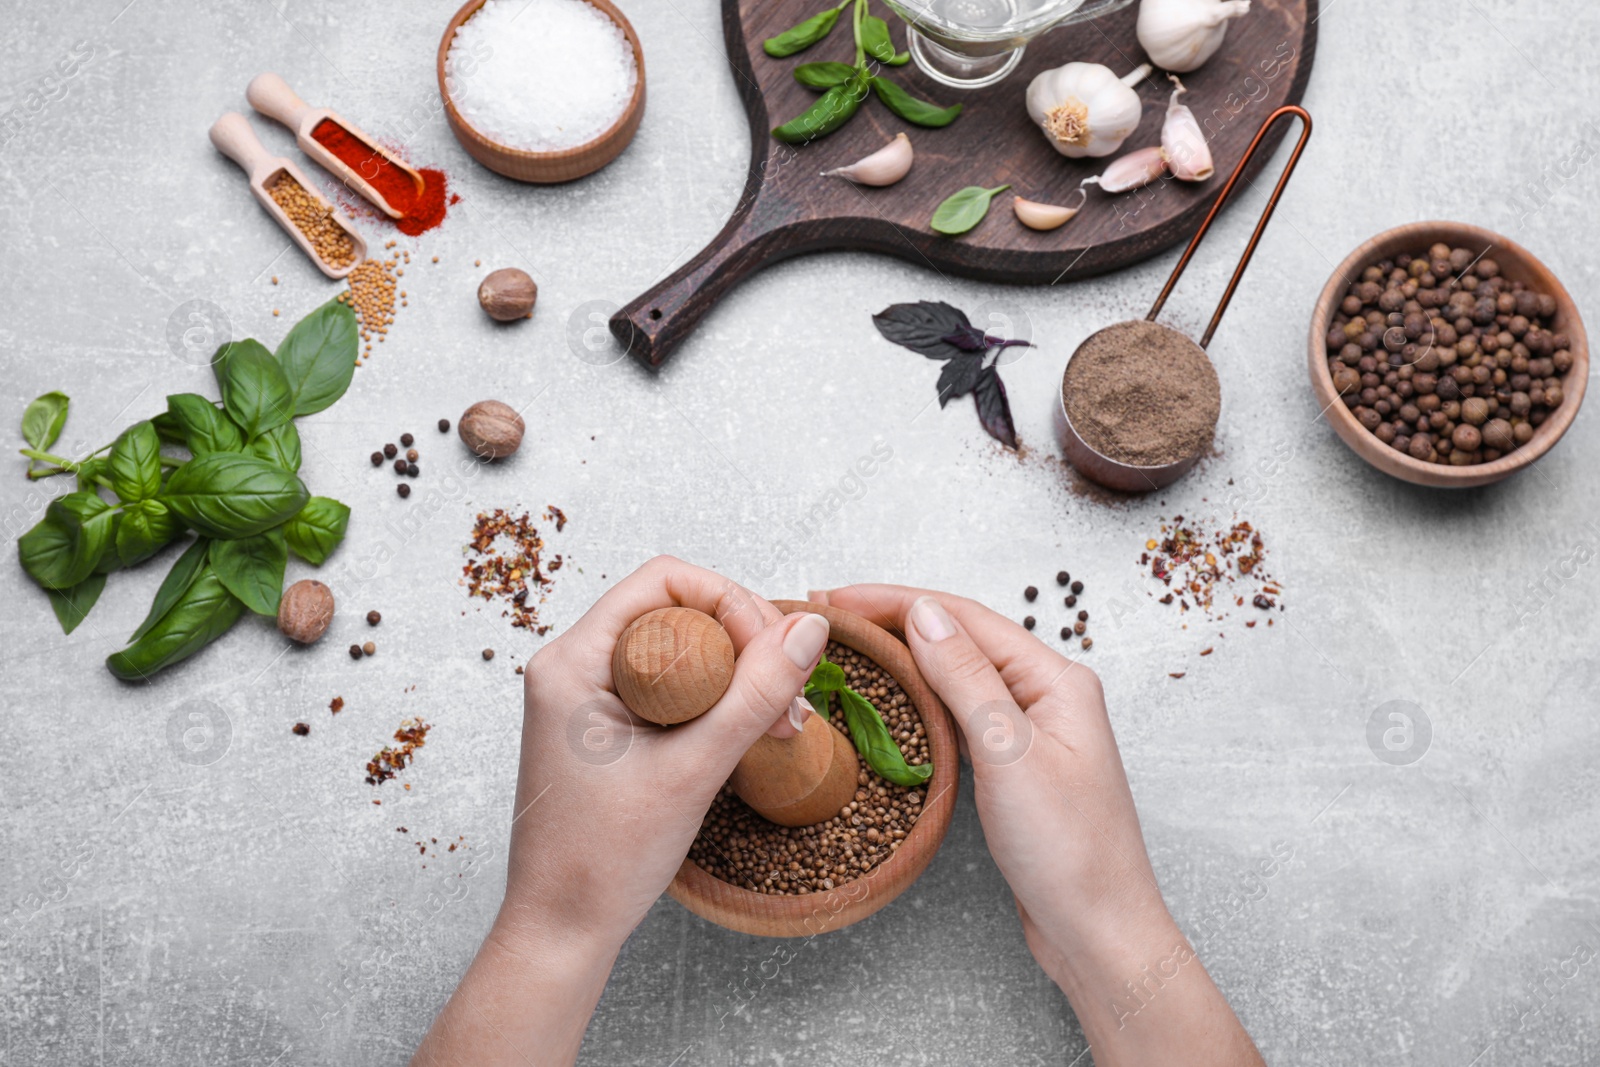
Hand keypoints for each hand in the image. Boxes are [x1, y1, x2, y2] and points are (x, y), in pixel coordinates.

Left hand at [414, 557, 830, 1066]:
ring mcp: (592, 695)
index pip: (665, 580)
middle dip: (746, 644)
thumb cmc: (601, 862)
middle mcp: (575, 665)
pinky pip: (676, 686)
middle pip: (679, 609)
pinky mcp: (611, 724)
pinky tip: (753, 733)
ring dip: (741, 676)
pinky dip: (721, 702)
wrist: (563, 930)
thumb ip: (753, 695)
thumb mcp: (692, 770)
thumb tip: (807, 629)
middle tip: (789, 700)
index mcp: (572, 661)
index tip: (774, 652)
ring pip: (684, 649)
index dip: (731, 602)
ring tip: (781, 724)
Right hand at [810, 585, 1261, 1066]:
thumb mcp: (1010, 754)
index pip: (965, 617)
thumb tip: (923, 613)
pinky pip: (960, 714)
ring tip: (850, 648)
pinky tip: (891, 700)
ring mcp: (1030, 731)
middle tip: (829, 618)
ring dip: (905, 657)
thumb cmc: (1071, 852)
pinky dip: (921, 699)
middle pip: (960, 638)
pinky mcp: (1014, 766)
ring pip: (957, 676)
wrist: (1099, 932)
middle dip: (894, 622)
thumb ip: (966, 678)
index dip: (896, 601)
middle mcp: (1046, 696)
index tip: (838, 598)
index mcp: (1056, 680)